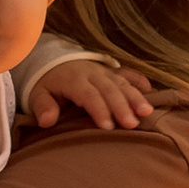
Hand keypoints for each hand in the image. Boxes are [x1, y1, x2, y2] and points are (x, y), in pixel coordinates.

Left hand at [25, 55, 153, 132]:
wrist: (53, 60)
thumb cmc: (47, 83)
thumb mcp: (37, 93)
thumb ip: (42, 106)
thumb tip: (46, 121)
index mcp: (73, 79)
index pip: (88, 94)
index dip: (99, 109)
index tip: (108, 127)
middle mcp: (92, 73)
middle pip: (109, 89)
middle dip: (122, 106)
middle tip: (132, 125)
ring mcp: (104, 71)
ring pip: (122, 83)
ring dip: (135, 97)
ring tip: (147, 112)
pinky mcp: (112, 71)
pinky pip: (128, 73)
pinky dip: (139, 81)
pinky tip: (150, 91)